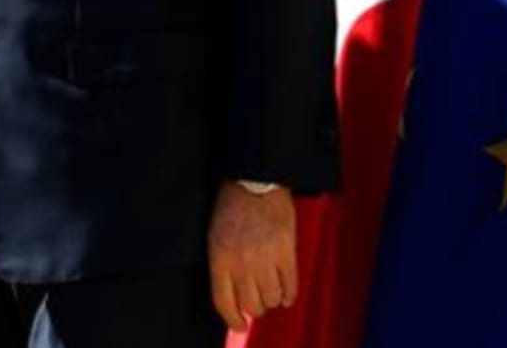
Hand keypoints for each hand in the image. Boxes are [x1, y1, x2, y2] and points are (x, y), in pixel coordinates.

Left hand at [207, 181, 296, 331]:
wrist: (255, 182)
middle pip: (251, 305)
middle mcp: (241, 264)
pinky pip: (291, 288)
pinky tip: (286, 292)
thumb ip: (223, 266)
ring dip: (273, 300)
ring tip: (272, 291)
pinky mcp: (286, 254)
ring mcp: (265, 260)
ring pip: (272, 299)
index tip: (239, 325)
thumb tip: (233, 296)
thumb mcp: (215, 237)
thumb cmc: (231, 208)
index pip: (223, 302)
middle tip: (258, 300)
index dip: (232, 318)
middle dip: (255, 307)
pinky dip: (290, 295)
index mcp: (219, 258)